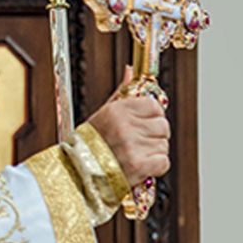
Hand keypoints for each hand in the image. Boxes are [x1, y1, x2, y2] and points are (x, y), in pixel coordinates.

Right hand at [87, 67, 170, 185]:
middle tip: (138, 142)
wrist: (78, 172)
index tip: (143, 124)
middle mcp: (125, 126)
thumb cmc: (90, 143)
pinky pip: (163, 162)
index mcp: (117, 110)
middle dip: (154, 135)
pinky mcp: (139, 165)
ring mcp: (132, 146)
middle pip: (163, 126)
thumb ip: (121, 92)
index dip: (152, 116)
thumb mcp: (103, 113)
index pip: (154, 106)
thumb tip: (130, 70)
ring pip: (163, 145)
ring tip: (134, 155)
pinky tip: (139, 166)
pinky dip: (155, 167)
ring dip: (153, 152)